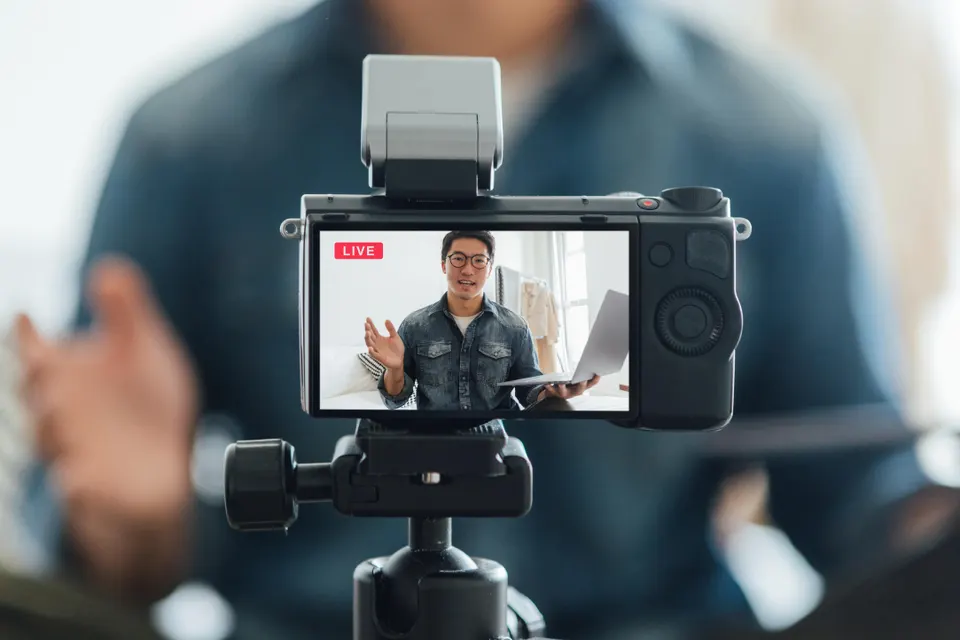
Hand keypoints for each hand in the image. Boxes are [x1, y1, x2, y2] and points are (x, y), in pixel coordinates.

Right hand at [16, 256, 198, 602]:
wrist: (163, 474)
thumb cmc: (146, 408)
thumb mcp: (145, 354)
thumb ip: (126, 313)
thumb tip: (109, 264)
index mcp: (72, 376)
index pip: (38, 351)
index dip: (28, 337)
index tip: (26, 320)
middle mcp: (65, 413)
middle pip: (38, 392)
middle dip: (38, 380)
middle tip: (45, 364)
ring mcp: (76, 453)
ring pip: (50, 438)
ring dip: (52, 426)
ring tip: (62, 409)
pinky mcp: (94, 492)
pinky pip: (78, 491)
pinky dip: (76, 485)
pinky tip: (78, 482)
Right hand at [364, 317, 403, 370]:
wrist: (401, 359)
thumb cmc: (397, 349)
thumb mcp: (395, 337)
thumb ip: (391, 329)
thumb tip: (386, 320)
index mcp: (379, 338)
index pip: (373, 330)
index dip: (370, 324)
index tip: (367, 318)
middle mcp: (376, 344)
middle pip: (370, 336)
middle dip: (367, 330)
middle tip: (366, 324)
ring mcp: (377, 350)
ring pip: (369, 344)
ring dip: (367, 339)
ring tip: (367, 333)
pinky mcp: (380, 357)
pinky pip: (374, 354)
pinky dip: (371, 352)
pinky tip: (370, 348)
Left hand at [539, 374, 599, 400]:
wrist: (555, 392)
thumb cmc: (568, 384)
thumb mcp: (577, 379)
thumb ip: (582, 372)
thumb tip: (588, 360)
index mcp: (581, 387)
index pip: (591, 384)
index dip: (595, 379)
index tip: (598, 373)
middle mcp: (574, 392)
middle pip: (580, 389)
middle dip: (581, 384)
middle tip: (583, 379)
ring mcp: (565, 394)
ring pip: (564, 392)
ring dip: (562, 388)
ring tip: (560, 383)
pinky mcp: (556, 394)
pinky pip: (552, 391)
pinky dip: (549, 387)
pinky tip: (547, 383)